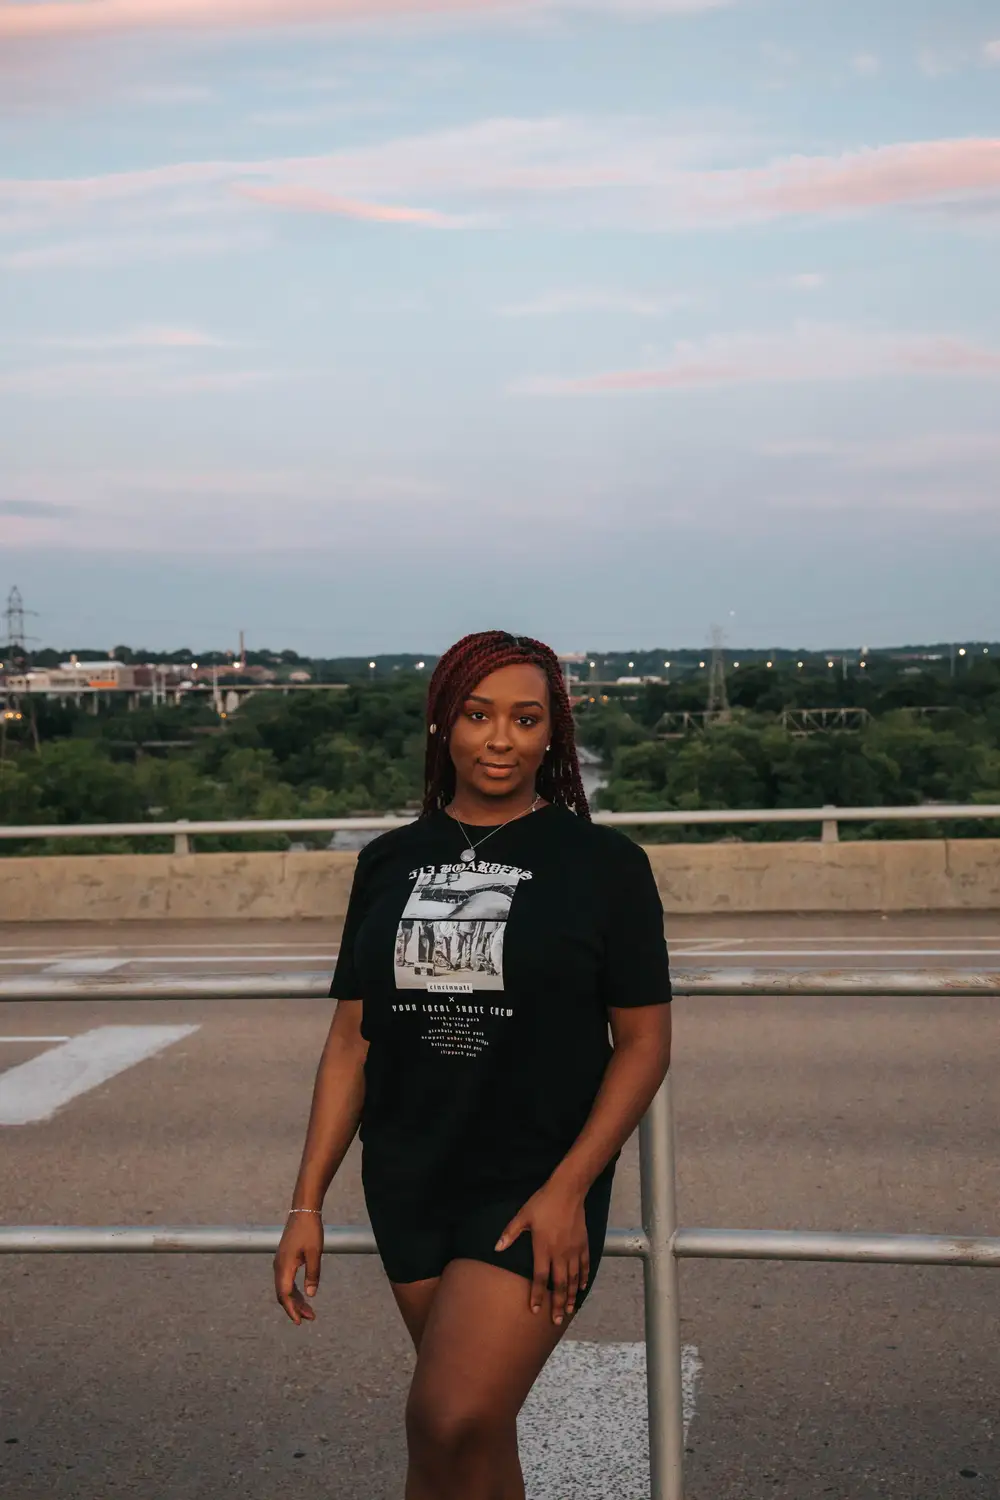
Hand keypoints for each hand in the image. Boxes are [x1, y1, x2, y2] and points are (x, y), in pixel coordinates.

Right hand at [273, 1213, 323, 1324]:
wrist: (303, 1211)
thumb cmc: (310, 1230)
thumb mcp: (315, 1253)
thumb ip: (313, 1274)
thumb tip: (311, 1295)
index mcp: (284, 1266)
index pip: (284, 1294)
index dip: (292, 1309)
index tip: (300, 1321)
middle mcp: (278, 1266)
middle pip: (283, 1294)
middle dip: (296, 1307)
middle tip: (310, 1317)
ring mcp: (280, 1262)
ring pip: (285, 1288)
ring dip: (296, 1300)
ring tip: (310, 1310)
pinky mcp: (284, 1259)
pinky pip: (286, 1280)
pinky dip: (294, 1290)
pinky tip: (304, 1295)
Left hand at [495, 1180, 589, 1324]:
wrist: (568, 1191)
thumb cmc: (543, 1203)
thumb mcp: (523, 1216)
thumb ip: (510, 1234)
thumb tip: (496, 1248)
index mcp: (543, 1248)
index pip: (539, 1278)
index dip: (536, 1295)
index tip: (535, 1310)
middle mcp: (560, 1253)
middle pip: (559, 1285)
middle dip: (557, 1304)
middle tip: (556, 1321)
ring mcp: (573, 1250)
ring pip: (573, 1279)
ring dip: (571, 1296)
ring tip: (569, 1310)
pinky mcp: (583, 1244)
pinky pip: (584, 1266)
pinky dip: (583, 1278)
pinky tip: (581, 1288)